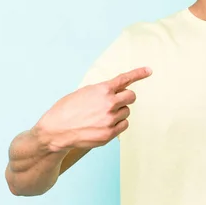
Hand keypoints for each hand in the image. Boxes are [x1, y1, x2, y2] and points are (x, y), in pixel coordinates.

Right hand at [33, 67, 151, 151]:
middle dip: (126, 97)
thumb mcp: (84, 92)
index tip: (149, 70)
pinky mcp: (109, 134)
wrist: (56, 130)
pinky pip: (124, 125)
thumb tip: (115, 92)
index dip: (139, 73)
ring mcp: (110, 119)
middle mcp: (109, 103)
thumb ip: (102, 91)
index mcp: (102, 89)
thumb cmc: (67, 109)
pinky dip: (118, 124)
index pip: (125, 79)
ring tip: (102, 116)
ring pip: (126, 112)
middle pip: (131, 97)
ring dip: (119, 112)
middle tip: (117, 101)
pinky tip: (105, 125)